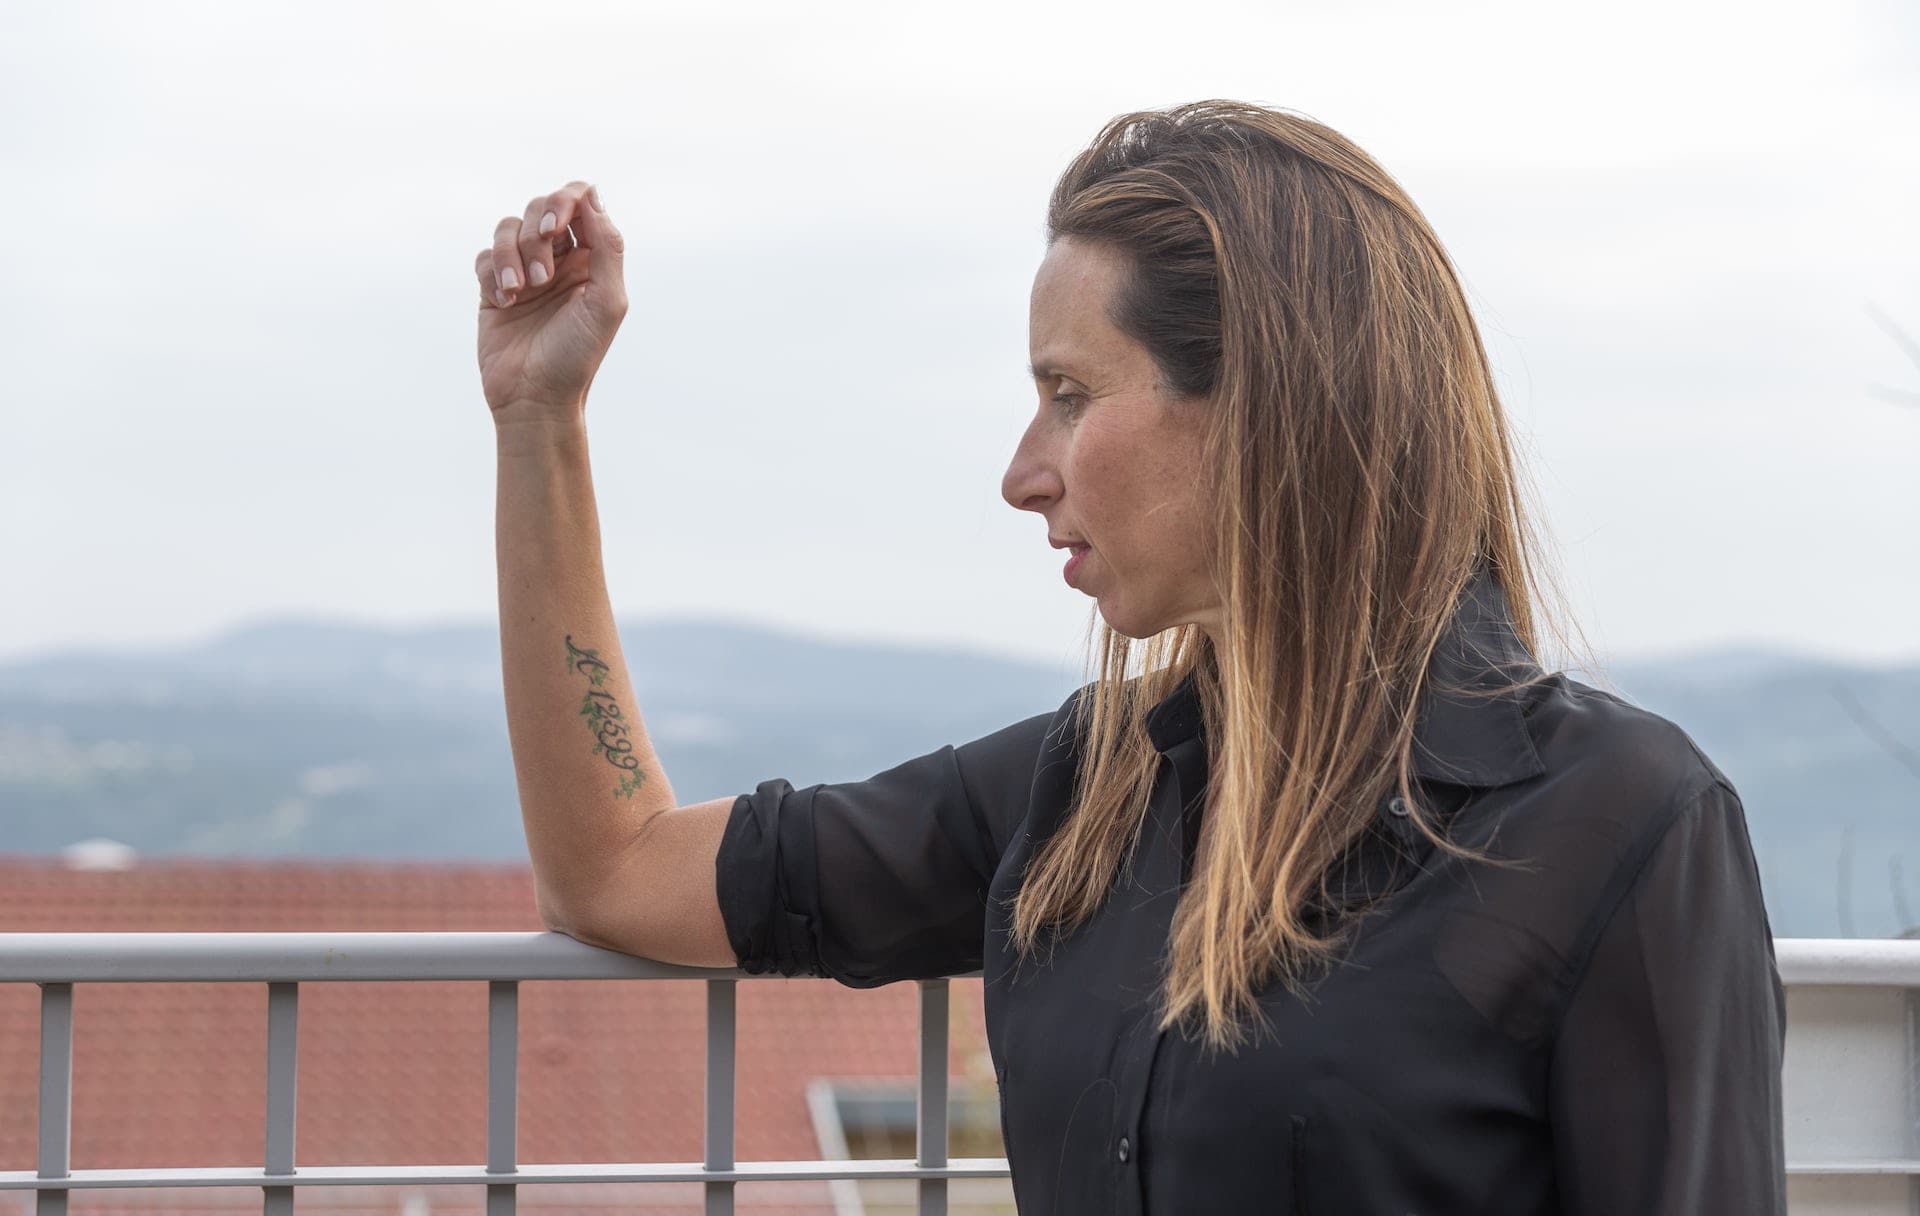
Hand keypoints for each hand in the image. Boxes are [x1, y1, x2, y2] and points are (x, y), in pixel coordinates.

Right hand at [475, 181, 628, 424]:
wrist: (535, 398)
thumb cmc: (577, 355)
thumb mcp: (606, 302)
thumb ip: (607, 248)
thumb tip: (592, 198)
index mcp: (592, 259)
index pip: (582, 202)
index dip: (566, 200)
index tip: (556, 227)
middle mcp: (560, 260)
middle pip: (541, 207)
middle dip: (537, 235)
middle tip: (542, 278)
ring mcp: (525, 271)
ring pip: (508, 228)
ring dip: (510, 255)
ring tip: (519, 292)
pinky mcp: (493, 287)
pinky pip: (484, 256)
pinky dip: (492, 274)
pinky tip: (503, 303)